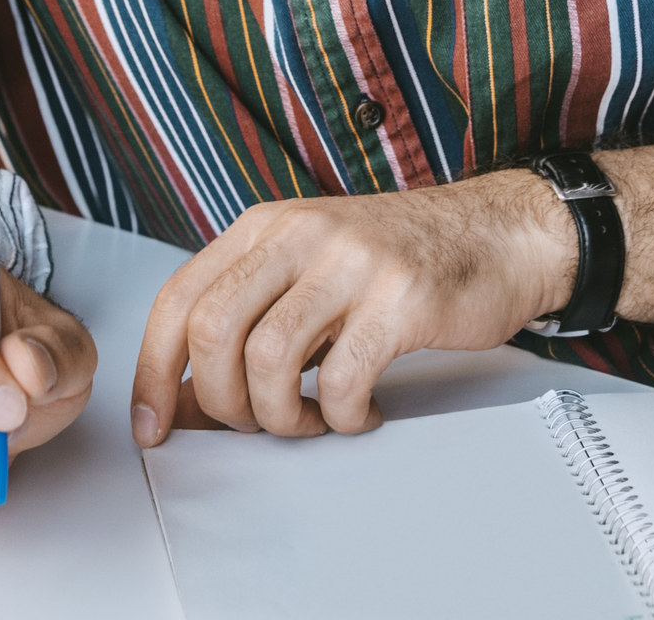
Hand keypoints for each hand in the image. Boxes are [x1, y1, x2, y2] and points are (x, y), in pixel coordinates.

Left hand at [131, 175, 571, 444]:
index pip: (177, 299)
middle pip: (212, 331)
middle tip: (258, 425)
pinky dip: (341, 416)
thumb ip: (248, 322)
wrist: (501, 233)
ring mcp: (351, 261)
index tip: (152, 427)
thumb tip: (181, 401)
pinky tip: (361, 413)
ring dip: (281, 416)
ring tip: (312, 421)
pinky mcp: (402, 296)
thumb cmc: (398, 263)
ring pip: (268, 358)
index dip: (152, 373)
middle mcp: (299, 233)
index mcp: (263, 226)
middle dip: (221, 403)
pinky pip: (342, 377)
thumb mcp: (308, 273)